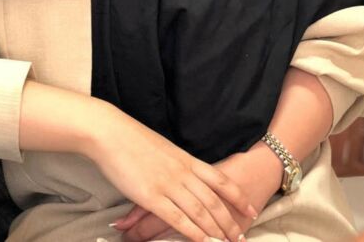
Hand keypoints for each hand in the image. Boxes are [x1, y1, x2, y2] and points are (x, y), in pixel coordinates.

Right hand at [86, 102, 257, 241]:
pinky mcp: (151, 196)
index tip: (251, 209)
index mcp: (186, 159)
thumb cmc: (133, 139)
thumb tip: (184, 174)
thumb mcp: (163, 148)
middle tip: (241, 237)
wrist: (112, 132)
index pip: (220, 179)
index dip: (237, 196)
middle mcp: (182, 172)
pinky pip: (177, 218)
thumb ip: (176, 163)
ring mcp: (168, 184)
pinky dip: (192, 232)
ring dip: (215, 230)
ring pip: (200, 211)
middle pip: (213, 200)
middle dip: (229, 221)